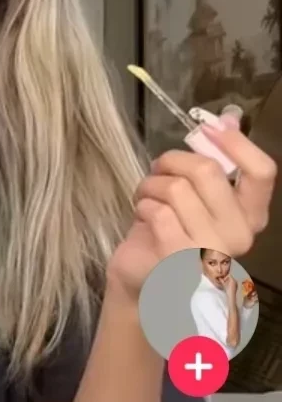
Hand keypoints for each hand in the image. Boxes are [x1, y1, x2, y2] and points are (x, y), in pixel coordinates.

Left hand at [107, 113, 276, 303]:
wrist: (140, 283)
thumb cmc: (168, 235)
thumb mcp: (195, 196)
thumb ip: (214, 163)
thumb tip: (227, 118)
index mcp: (251, 217)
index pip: (261, 171)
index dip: (236, 142)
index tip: (209, 128)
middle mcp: (239, 236)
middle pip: (208, 171)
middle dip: (173, 161)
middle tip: (158, 170)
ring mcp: (210, 251)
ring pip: (176, 189)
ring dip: (151, 186)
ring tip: (145, 198)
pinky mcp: (178, 260)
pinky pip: (157, 211)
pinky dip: (142, 206)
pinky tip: (142, 218)